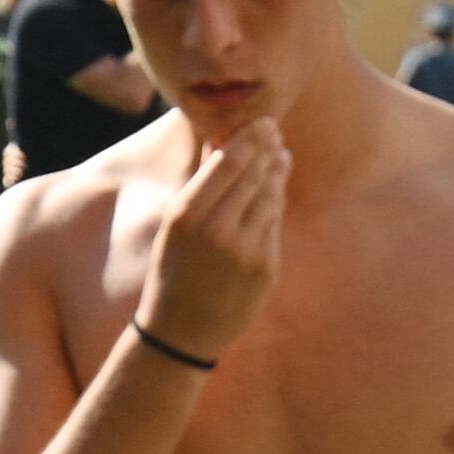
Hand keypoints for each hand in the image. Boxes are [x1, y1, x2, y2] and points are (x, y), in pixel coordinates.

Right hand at [127, 117, 288, 362]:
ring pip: (270, 196)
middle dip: (267, 148)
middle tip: (274, 130)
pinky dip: (276, 202)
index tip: (263, 122)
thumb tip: (222, 138)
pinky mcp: (265, 268)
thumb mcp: (174, 225)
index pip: (229, 162)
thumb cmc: (173, 270)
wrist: (181, 331)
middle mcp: (217, 230)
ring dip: (276, 172)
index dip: (251, 138)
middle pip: (254, 174)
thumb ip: (201, 181)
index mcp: (187, 215)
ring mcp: (245, 251)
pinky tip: (275, 189)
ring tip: (280, 155)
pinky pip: (274, 224)